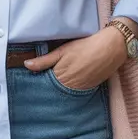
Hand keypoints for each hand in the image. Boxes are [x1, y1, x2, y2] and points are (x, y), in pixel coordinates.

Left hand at [23, 26, 137, 88]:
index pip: (44, 84)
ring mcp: (81, 89)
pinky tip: (70, 81)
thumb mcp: (62, 51)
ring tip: (58, 81)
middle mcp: (70, 87)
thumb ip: (44, 61)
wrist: (111, 48)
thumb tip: (26, 65)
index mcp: (60, 77)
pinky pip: (76, 91)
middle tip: (42, 83)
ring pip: (65, 92)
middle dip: (49, 87)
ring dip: (60, 89)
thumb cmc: (86, 46)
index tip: (33, 82)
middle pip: (54, 90)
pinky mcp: (90, 88)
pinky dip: (72, 88)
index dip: (39, 81)